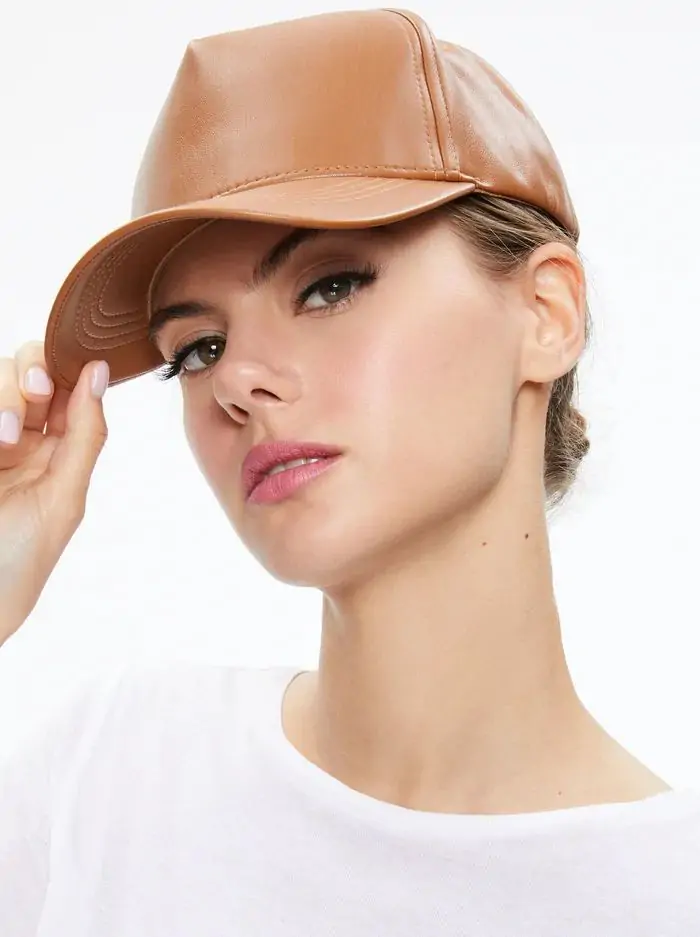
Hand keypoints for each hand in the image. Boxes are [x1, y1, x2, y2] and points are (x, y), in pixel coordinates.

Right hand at [0, 342, 108, 645]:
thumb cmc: (19, 561)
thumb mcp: (63, 497)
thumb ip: (84, 434)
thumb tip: (100, 372)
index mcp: (53, 451)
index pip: (64, 387)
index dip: (67, 370)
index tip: (70, 371)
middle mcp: (15, 439)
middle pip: (24, 371)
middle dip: (31, 374)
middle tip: (37, 394)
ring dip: (4, 395)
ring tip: (3, 438)